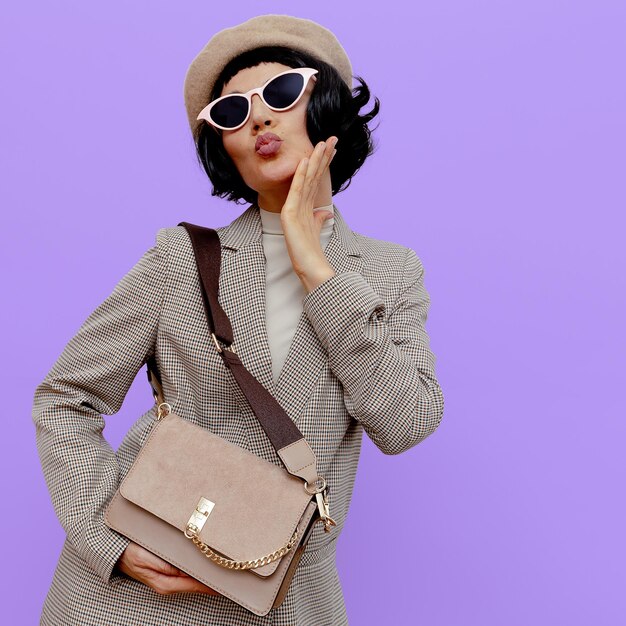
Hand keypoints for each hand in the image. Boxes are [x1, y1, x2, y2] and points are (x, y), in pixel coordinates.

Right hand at [115, 541, 220, 595]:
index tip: (227, 579)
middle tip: (233, 570)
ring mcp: (168, 578)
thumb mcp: (148, 557)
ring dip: (207, 572)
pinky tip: (205, 562)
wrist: (114, 551)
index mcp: (165, 583)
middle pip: (197, 583)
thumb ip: (168, 565)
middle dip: (213, 577)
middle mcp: (169, 584)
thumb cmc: (129, 552)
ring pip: (193, 578)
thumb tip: (189, 570)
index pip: (195, 585)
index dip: (212, 583)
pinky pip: (187, 572)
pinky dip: (198, 568)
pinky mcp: (167, 571)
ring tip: (224, 566)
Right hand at [281, 137, 338, 292]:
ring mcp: (293, 207)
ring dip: (313, 160)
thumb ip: (320, 218)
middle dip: (322, 156)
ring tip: (321, 143)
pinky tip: (305, 161)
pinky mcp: (289, 213)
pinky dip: (301, 175)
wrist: (308, 265)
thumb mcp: (317, 229)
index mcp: (305, 205)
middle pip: (313, 175)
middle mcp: (298, 203)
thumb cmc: (310, 249)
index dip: (324, 163)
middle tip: (331, 138)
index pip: (317, 180)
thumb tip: (325, 213)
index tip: (333, 148)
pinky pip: (297, 190)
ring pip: (305, 178)